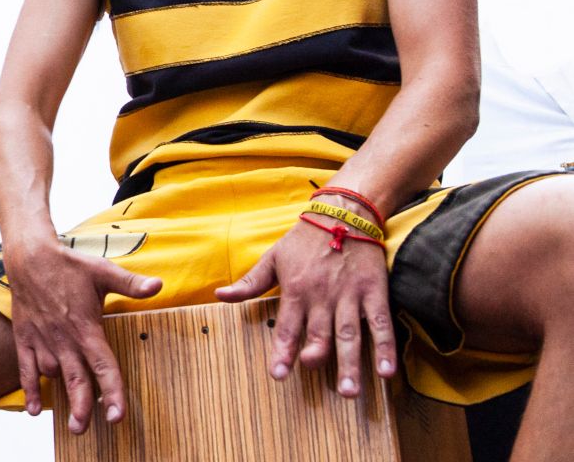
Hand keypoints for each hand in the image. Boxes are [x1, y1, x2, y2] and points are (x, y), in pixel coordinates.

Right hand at [6, 241, 162, 433]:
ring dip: (62, 397)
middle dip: (81, 406)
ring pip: (53, 375)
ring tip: (74, 421)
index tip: (116, 415)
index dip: (112, 391)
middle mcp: (64, 338)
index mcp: (85, 326)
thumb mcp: (102, 270)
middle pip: (75, 379)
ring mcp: (42, 339)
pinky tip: (33, 411)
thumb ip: (130, 283)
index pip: (102, 365)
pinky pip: (26, 368)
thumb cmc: (69, 265)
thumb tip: (159, 285)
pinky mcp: (25, 337)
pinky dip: (28, 389)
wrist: (29, 256)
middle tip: (84, 430)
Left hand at [216, 217, 395, 396]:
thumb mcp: (272, 258)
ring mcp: (349, 296)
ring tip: (349, 391)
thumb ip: (249, 283)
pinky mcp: (374, 292)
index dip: (281, 352)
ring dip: (349, 363)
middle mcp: (321, 296)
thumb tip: (219, 295)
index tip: (277, 375)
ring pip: (349, 334)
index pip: (286, 327)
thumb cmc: (303, 239)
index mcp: (295, 290)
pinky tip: (387, 372)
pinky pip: (381, 324)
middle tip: (315, 378)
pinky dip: (386, 348)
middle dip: (315, 357)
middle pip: (318, 333)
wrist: (343, 214)